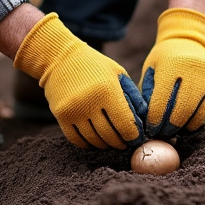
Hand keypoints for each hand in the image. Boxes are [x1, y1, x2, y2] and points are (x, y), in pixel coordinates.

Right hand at [13, 13, 146, 149]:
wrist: (61, 59)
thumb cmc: (96, 66)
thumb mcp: (118, 74)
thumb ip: (133, 96)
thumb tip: (143, 121)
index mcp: (108, 90)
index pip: (125, 125)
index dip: (134, 137)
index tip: (137, 139)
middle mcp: (89, 102)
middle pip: (110, 136)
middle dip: (121, 143)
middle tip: (126, 143)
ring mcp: (73, 111)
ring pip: (94, 141)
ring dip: (106, 145)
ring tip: (112, 142)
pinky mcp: (61, 116)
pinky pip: (77, 140)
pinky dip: (89, 144)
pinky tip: (96, 140)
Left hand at [139, 8, 204, 136]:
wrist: (188, 41)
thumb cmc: (164, 60)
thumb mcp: (151, 69)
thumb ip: (148, 93)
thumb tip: (147, 123)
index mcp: (172, 66)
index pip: (162, 102)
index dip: (155, 121)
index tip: (151, 130)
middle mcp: (195, 70)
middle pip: (184, 110)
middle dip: (172, 127)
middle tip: (164, 134)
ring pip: (203, 112)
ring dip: (190, 126)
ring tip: (180, 131)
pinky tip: (195, 121)